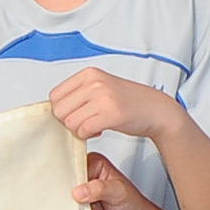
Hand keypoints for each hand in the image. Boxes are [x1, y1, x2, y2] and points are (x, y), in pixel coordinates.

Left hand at [46, 69, 180, 146]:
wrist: (156, 110)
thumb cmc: (128, 101)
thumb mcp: (100, 87)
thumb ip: (78, 94)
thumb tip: (53, 109)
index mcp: (89, 74)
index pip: (55, 95)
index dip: (62, 110)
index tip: (76, 114)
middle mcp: (95, 83)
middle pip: (59, 111)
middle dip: (69, 122)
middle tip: (85, 122)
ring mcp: (103, 97)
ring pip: (69, 122)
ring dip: (80, 130)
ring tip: (94, 125)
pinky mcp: (111, 114)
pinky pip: (83, 130)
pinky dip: (88, 135)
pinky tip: (100, 130)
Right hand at [72, 158, 160, 209]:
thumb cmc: (129, 201)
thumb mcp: (118, 191)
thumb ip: (100, 188)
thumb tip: (80, 191)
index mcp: (93, 163)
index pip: (73, 164)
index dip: (71, 176)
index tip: (77, 189)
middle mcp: (83, 176)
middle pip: (64, 182)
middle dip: (74, 198)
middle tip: (89, 204)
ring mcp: (77, 192)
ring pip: (64, 200)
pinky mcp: (74, 207)